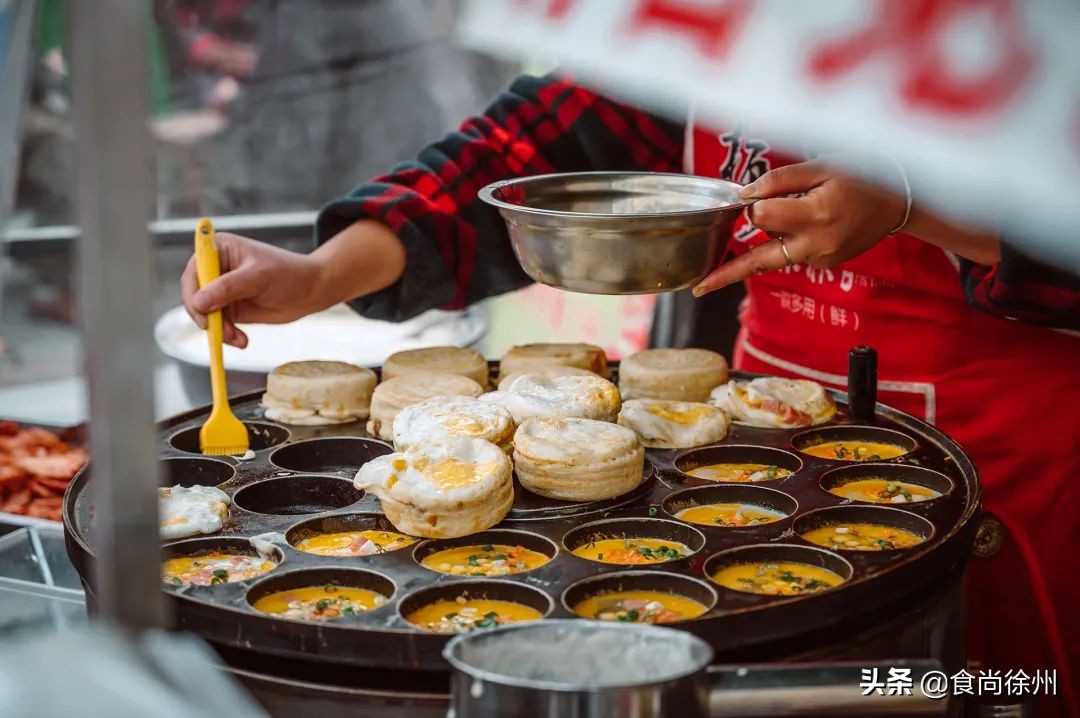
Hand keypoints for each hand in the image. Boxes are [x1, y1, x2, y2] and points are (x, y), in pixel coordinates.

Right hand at [180, 220, 405, 347]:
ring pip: (204, 314)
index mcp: (218, 249)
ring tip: (237, 338)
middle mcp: (215, 269)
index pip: (194, 271)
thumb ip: (228, 288)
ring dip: (217, 329)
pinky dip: (226, 335)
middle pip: (193, 295)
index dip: (193, 292)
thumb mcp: (258, 277)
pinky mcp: (229, 308)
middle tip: (218, 330)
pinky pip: (218, 325)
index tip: (201, 309)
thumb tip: (198, 302)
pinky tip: (242, 340)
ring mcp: (221, 290)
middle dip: (204, 316)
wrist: (311, 291)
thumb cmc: (288, 274)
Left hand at [692, 159, 905, 295]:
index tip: (753, 196)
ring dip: (760, 248)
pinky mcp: (823, 265)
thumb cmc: (862, 175)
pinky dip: (782, 244)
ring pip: (772, 257)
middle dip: (727, 272)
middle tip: (698, 289)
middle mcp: (816, 245)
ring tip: (725, 269)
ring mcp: (820, 259)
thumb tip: (744, 196)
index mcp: (815, 216)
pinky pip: (790, 256)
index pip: (761, 217)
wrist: (901, 200)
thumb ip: (779, 180)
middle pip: (757, 261)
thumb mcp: (821, 165)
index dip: (753, 204)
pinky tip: (797, 229)